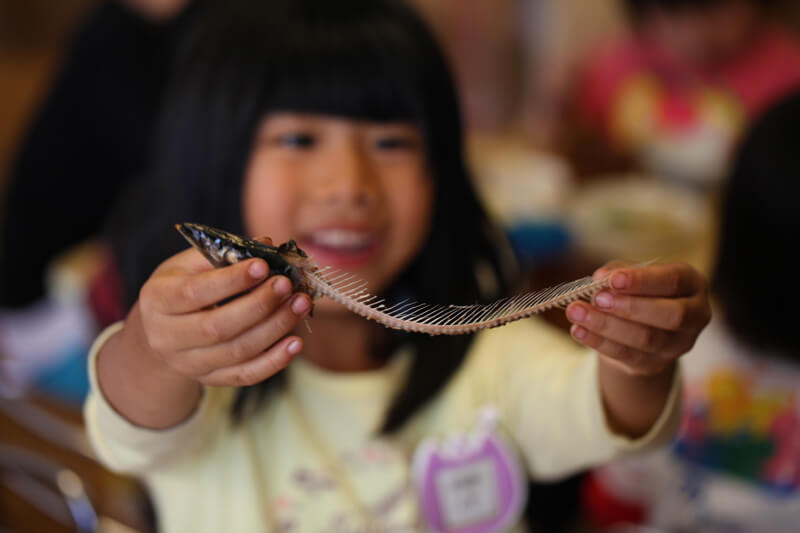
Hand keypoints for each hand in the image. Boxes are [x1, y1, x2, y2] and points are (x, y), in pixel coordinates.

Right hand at [134, 240, 311, 386]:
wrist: (160, 331)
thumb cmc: (179, 287)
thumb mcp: (187, 264)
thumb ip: (223, 253)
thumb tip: (266, 245)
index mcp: (157, 300)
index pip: (194, 293)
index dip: (231, 280)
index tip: (263, 265)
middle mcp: (167, 337)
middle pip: (217, 327)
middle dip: (259, 305)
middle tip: (287, 285)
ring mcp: (189, 364)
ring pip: (237, 352)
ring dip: (275, 328)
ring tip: (300, 304)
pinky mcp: (211, 379)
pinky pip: (246, 375)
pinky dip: (274, 361)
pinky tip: (296, 342)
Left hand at [565, 261, 710, 375]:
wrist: (640, 326)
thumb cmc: (638, 290)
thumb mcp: (632, 275)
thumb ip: (618, 272)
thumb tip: (600, 277)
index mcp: (692, 284)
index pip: (673, 281)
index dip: (643, 281)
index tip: (612, 279)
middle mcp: (695, 315)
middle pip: (671, 315)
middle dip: (631, 307)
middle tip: (597, 299)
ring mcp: (678, 345)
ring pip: (646, 339)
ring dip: (607, 325)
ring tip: (577, 312)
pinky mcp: (655, 364)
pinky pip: (627, 355)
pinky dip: (599, 342)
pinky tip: (578, 330)